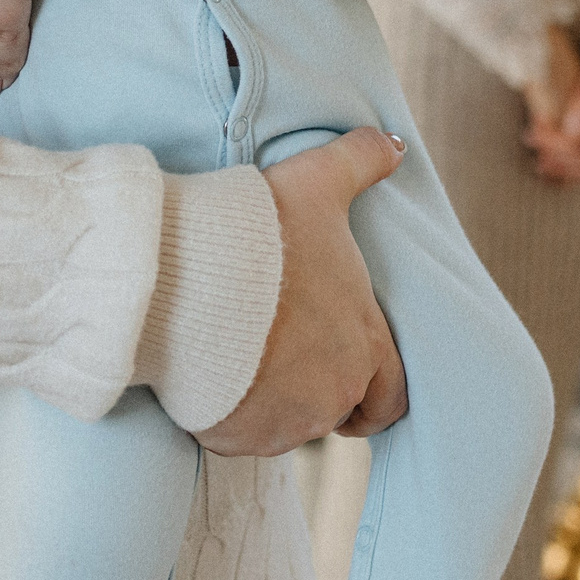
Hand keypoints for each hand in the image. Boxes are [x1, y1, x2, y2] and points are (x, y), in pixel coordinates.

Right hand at [197, 128, 409, 455]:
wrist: (186, 276)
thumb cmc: (260, 231)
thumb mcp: (316, 183)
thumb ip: (360, 162)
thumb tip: (394, 143)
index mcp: (365, 344)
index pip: (392, 395)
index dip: (376, 390)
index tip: (354, 381)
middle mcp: (334, 393)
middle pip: (336, 409)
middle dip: (316, 388)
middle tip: (284, 355)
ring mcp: (285, 422)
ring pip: (287, 424)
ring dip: (272, 401)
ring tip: (242, 355)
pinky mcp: (236, 437)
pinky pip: (239, 435)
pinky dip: (230, 415)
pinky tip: (211, 374)